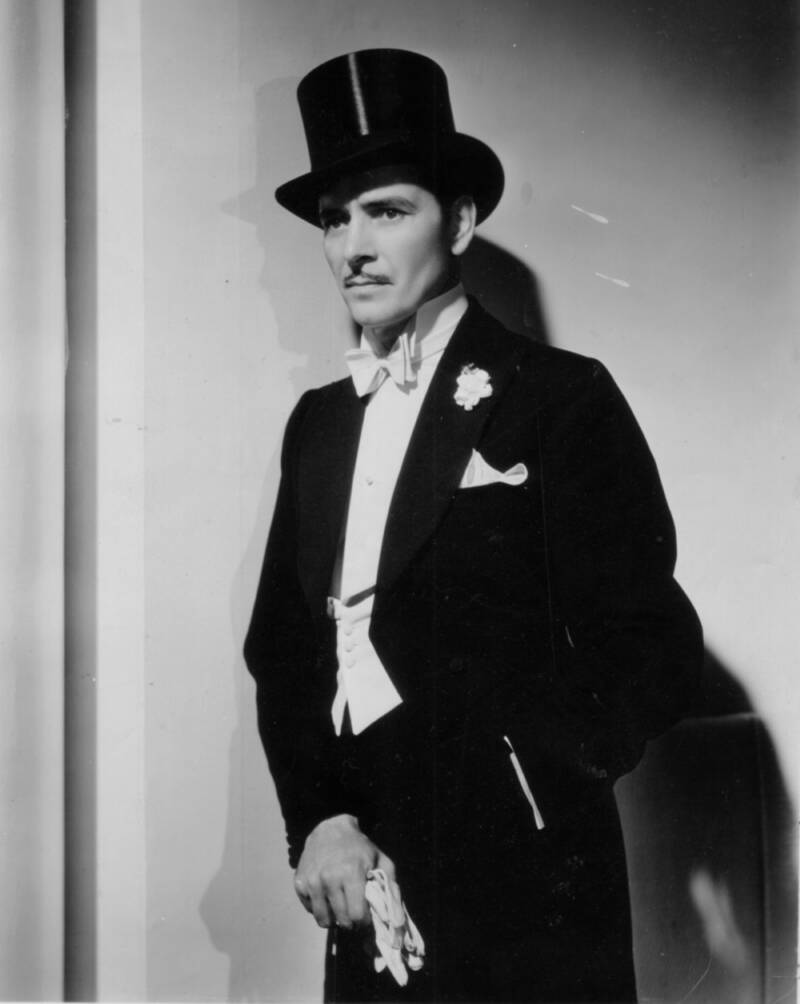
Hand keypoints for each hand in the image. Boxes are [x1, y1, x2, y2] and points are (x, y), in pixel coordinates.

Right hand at [293, 814, 394, 928]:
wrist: (330, 830)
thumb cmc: (359, 848)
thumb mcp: (381, 861)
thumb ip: (392, 890)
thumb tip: (397, 922)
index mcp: (351, 872)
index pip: (357, 915)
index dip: (363, 921)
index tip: (365, 915)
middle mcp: (329, 877)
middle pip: (341, 920)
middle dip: (350, 922)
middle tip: (353, 912)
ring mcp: (312, 880)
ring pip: (323, 920)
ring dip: (333, 919)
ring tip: (340, 907)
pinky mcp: (299, 882)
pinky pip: (310, 910)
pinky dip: (319, 909)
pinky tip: (327, 896)